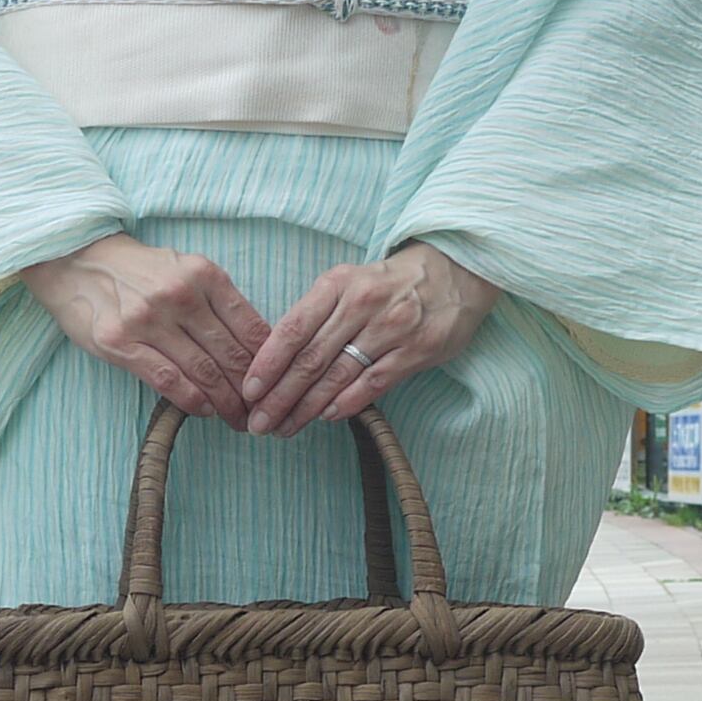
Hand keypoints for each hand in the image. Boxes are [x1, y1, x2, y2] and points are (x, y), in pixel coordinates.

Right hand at [22, 233, 271, 427]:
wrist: (78, 260)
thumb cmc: (139, 270)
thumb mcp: (186, 269)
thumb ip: (218, 301)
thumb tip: (257, 345)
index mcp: (203, 274)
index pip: (250, 326)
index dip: (269, 362)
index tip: (277, 384)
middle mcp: (179, 295)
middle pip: (230, 353)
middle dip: (251, 391)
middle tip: (262, 413)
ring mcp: (148, 319)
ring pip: (203, 371)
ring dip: (225, 402)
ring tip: (237, 419)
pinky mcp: (120, 342)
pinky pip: (167, 379)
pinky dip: (192, 400)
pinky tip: (205, 410)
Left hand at [243, 242, 499, 435]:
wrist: (452, 273)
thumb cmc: (388, 284)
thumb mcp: (348, 282)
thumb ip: (316, 315)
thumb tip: (276, 360)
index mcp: (337, 284)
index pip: (293, 328)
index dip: (267, 363)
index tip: (249, 391)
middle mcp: (362, 304)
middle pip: (311, 358)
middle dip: (280, 395)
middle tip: (259, 422)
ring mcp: (391, 328)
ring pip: (338, 375)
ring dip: (307, 407)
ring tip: (286, 427)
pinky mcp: (416, 350)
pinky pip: (373, 383)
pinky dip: (347, 403)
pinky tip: (326, 417)